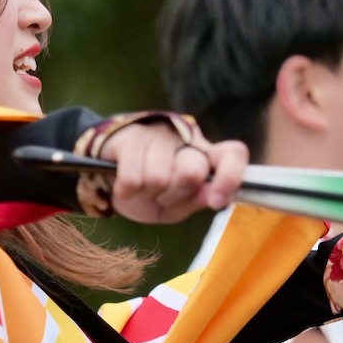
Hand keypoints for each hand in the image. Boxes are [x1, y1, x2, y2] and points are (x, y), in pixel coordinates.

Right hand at [99, 123, 246, 223]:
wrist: (109, 177)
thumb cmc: (150, 193)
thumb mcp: (175, 207)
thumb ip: (196, 200)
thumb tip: (215, 197)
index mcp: (205, 156)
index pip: (233, 153)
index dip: (230, 177)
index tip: (216, 201)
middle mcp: (185, 140)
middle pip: (192, 171)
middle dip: (174, 194)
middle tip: (161, 196)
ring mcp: (157, 135)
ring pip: (158, 178)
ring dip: (147, 193)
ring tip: (141, 188)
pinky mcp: (129, 138)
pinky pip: (132, 178)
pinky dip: (127, 192)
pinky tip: (125, 187)